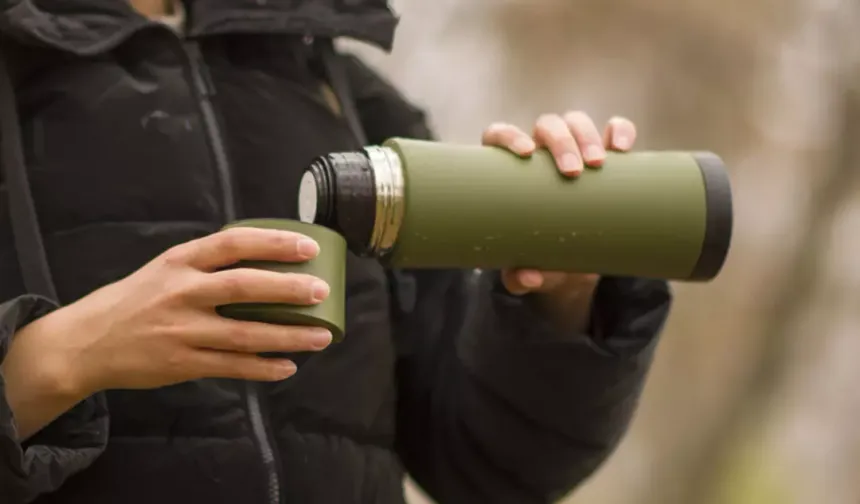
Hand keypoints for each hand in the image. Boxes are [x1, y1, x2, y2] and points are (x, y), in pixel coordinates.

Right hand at [5, 227, 333, 399]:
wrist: (87, 342)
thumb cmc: (137, 300)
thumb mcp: (166, 268)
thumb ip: (208, 264)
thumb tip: (266, 259)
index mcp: (180, 261)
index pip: (234, 243)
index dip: (274, 243)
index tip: (308, 247)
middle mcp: (181, 292)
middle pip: (244, 287)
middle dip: (289, 289)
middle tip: (322, 291)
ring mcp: (182, 330)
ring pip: (245, 334)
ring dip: (288, 336)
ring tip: (322, 337)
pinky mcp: (182, 363)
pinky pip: (232, 367)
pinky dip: (263, 368)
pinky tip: (288, 367)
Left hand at [480, 112, 636, 311]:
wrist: (573, 263)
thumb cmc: (538, 259)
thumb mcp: (526, 274)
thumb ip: (519, 279)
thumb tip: (526, 277)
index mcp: (510, 171)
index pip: (499, 135)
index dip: (508, 136)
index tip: (524, 153)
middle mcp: (540, 153)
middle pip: (545, 126)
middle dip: (560, 141)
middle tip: (573, 172)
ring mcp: (574, 150)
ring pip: (576, 121)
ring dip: (587, 135)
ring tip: (598, 165)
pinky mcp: (606, 157)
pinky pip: (614, 131)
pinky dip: (620, 131)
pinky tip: (623, 146)